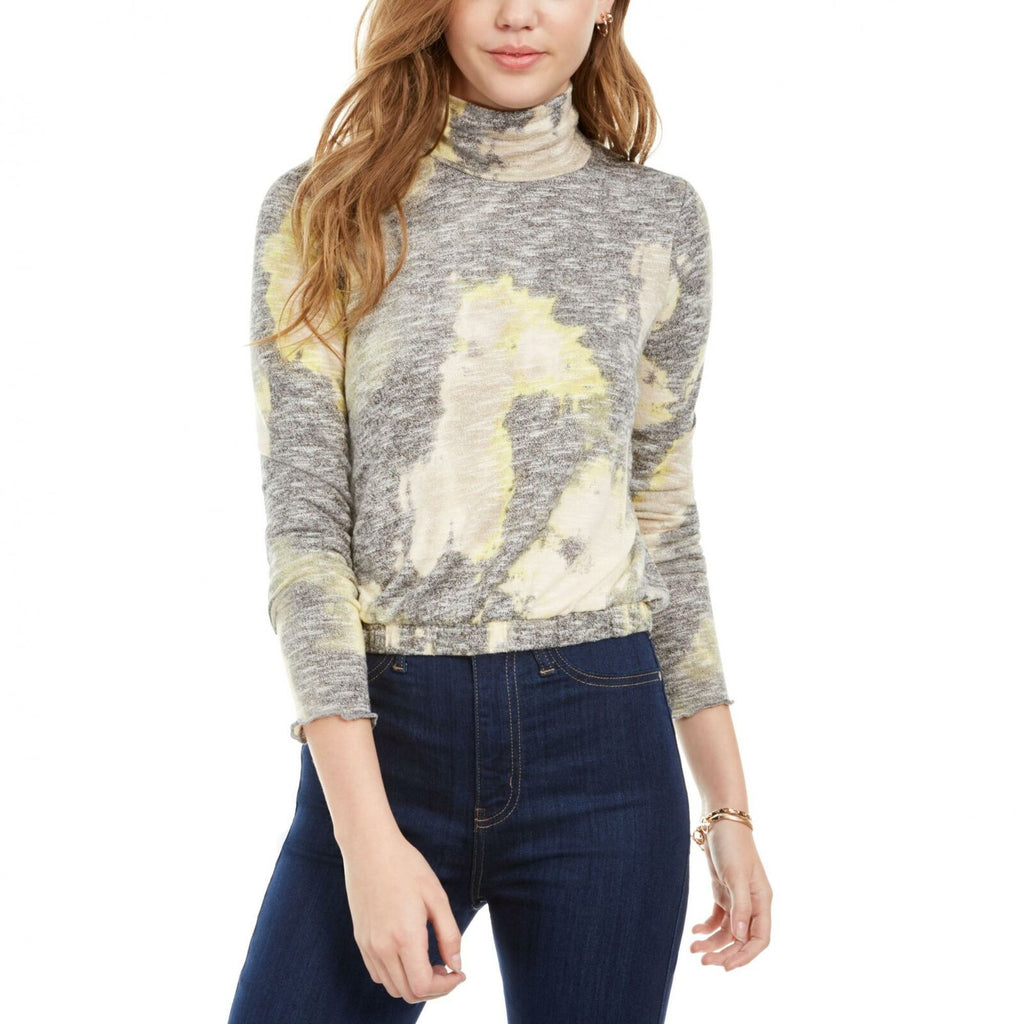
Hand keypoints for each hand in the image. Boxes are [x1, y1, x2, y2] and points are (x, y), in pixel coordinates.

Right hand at [341, 831, 465, 1001]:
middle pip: (408, 993)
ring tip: (430, 962)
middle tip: (448, 968)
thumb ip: (449, 935)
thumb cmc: (407, 867)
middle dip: (433, 989)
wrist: (370, 848)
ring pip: (392, 987)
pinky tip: (409, 955)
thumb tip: (456, 965)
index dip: (445, 987)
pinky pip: (378, 973)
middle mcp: (382, 947)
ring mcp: (367, 945)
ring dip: (414, 984)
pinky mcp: (360, 939)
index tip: (459, 973)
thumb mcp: (436, 897)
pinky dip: (396, 975)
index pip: (423, 986)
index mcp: (404, 937)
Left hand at [690, 819, 771, 969]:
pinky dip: (706, 928)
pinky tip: (695, 932)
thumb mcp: (735, 876)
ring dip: (713, 943)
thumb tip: (740, 938)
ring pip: (727, 931)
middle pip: (741, 939)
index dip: (745, 956)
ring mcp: (737, 898)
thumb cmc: (732, 845)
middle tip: (704, 962)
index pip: (759, 938)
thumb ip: (740, 907)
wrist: (719, 820)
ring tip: (694, 950)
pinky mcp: (723, 892)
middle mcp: (752, 903)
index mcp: (762, 901)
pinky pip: (717, 918)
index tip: (727, 966)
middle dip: (724, 952)